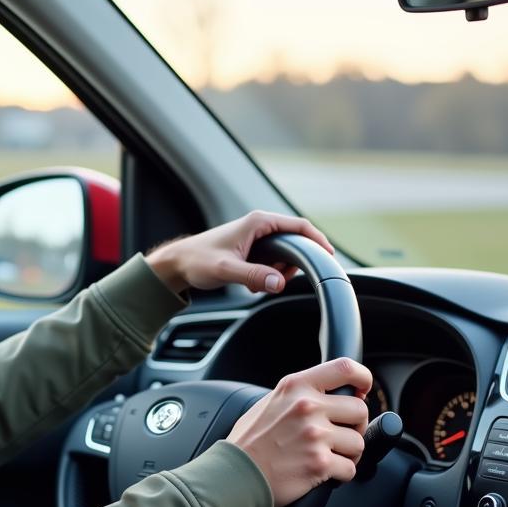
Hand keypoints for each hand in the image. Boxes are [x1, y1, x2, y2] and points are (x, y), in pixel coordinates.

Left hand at [145, 211, 333, 295]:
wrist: (178, 264)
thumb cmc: (197, 261)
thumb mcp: (226, 270)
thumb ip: (254, 275)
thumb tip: (279, 282)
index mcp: (258, 222)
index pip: (300, 226)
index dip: (318, 240)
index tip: (329, 256)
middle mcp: (260, 226)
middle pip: (295, 244)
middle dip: (291, 266)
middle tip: (277, 281)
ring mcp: (257, 238)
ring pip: (284, 257)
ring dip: (277, 273)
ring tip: (256, 283)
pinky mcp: (252, 250)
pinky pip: (272, 263)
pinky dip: (267, 276)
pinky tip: (249, 284)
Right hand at [227, 358, 370, 506]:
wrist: (235, 474)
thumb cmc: (249, 442)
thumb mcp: (271, 402)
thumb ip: (300, 395)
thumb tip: (333, 396)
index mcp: (296, 386)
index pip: (344, 368)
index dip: (362, 378)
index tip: (363, 390)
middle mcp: (307, 407)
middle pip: (360, 410)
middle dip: (355, 425)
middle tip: (339, 435)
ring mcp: (314, 435)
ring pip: (359, 442)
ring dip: (348, 453)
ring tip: (327, 455)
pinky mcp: (319, 464)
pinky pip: (350, 468)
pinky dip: (340, 474)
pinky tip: (322, 472)